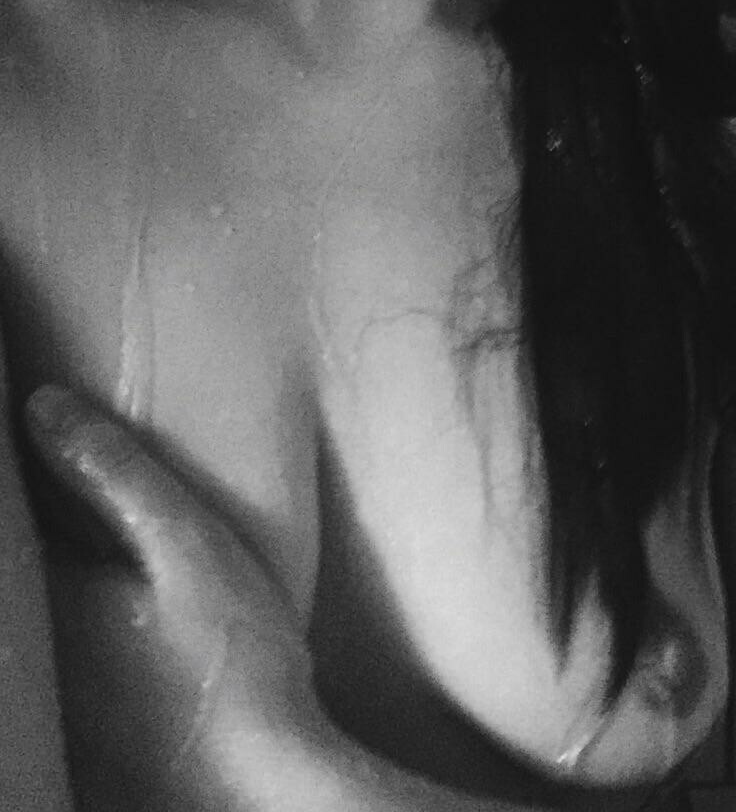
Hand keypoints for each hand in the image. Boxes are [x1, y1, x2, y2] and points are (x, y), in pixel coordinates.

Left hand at [24, 384, 322, 811]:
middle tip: (56, 499)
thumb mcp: (189, 546)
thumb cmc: (234, 662)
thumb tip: (43, 405)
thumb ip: (119, 474)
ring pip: (33, 630)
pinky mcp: (88, 742)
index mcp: (57, 603)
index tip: (25, 452)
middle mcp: (43, 659)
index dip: (17, 482)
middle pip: (17, 577)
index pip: (9, 526)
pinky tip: (109, 633)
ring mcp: (62, 708)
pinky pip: (54, 674)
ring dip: (47, 585)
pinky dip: (64, 640)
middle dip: (29, 535)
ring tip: (84, 559)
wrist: (266, 781)